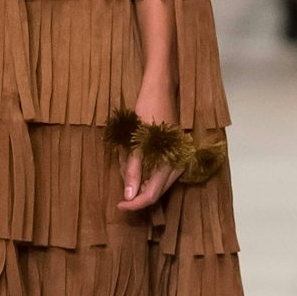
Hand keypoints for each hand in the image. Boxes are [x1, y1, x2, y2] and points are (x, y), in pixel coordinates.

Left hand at [114, 85, 180, 214]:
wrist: (160, 90)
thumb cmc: (146, 112)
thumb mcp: (135, 142)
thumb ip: (132, 170)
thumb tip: (128, 197)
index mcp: (168, 165)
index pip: (150, 196)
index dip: (134, 204)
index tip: (118, 204)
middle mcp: (177, 167)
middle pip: (154, 191)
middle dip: (134, 189)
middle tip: (120, 173)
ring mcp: (178, 161)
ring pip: (156, 182)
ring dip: (139, 178)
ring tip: (126, 159)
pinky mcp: (175, 155)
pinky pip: (159, 171)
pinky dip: (145, 169)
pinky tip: (135, 157)